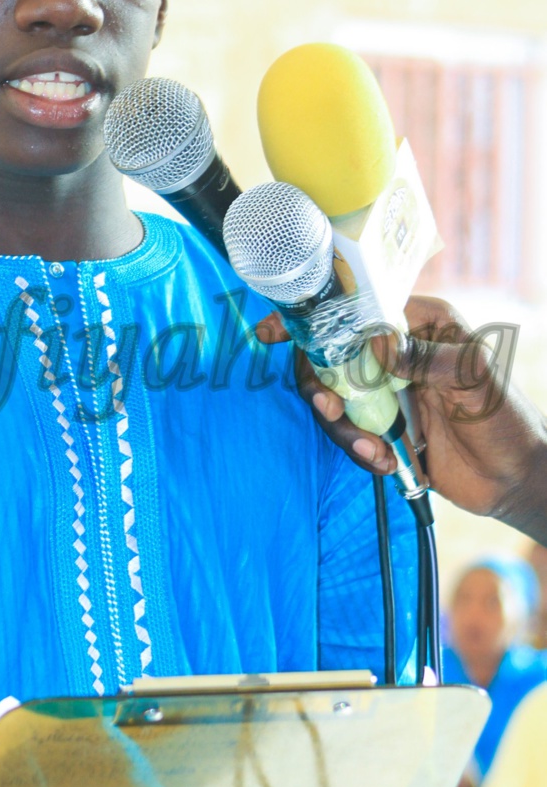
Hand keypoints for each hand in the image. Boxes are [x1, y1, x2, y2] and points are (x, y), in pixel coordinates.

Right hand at [256, 295, 546, 538]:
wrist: (512, 479)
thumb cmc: (506, 419)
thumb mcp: (472, 378)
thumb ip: (423, 357)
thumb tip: (375, 343)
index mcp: (421, 324)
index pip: (358, 308)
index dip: (314, 316)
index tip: (273, 332)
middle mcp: (396, 352)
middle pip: (330, 355)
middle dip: (321, 384)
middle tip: (330, 406)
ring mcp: (385, 390)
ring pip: (333, 397)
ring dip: (342, 427)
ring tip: (370, 450)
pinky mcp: (381, 426)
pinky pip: (348, 431)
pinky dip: (358, 450)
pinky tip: (383, 463)